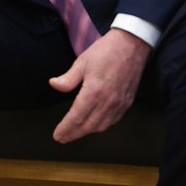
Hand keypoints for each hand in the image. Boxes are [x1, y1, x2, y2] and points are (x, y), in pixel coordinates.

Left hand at [49, 28, 151, 142]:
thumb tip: (53, 85)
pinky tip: (94, 125)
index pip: (76, 117)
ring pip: (101, 126)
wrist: (132, 46)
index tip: (57, 136)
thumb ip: (68, 79)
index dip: (66, 128)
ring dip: (87, 132)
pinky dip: (101, 126)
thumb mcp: (81, 62)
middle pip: (88, 126)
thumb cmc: (104, 52)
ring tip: (75, 133)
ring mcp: (119, 104)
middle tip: (62, 138)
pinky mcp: (127, 103)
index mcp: (94, 92)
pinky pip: (113, 121)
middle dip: (74, 134)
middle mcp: (108, 102)